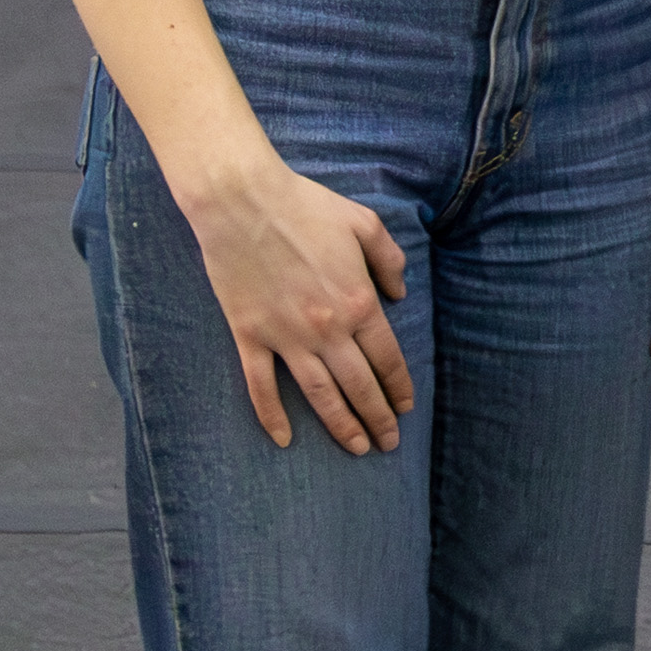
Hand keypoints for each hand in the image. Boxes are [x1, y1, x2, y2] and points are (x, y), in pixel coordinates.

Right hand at [179, 152, 416, 453]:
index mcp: (359, 302)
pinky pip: (261, 386)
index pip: (387, 358)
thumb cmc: (307, 207)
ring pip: (319, 394)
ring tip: (356, 448)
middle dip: (378, 417)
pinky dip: (272, 415)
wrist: (243, 203)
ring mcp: (285, 336)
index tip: (407, 408)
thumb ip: (389, 261)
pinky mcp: (249, 336)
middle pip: (359, 385)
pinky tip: (284, 439)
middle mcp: (327, 328)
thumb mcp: (366, 224)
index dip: (399, 387)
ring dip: (340, 425)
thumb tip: (399, 292)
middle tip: (389, 442)